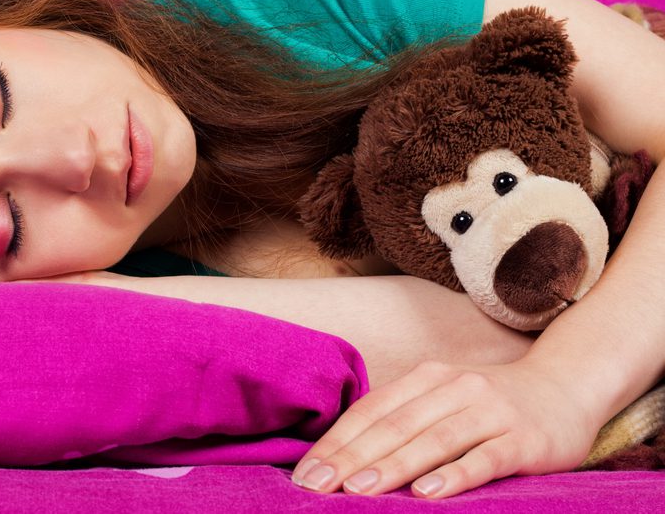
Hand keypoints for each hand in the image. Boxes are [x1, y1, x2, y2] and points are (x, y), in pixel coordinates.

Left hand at [290, 358, 598, 498]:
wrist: (565, 388)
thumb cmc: (489, 404)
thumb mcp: (442, 399)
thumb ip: (402, 418)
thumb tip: (343, 455)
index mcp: (426, 378)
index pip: (371, 411)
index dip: (335, 442)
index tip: (305, 474)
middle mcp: (453, 388)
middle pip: (393, 425)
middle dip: (349, 458)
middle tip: (315, 487)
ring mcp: (490, 411)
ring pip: (432, 440)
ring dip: (392, 466)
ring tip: (357, 491)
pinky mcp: (524, 439)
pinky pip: (485, 458)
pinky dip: (455, 475)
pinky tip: (428, 493)